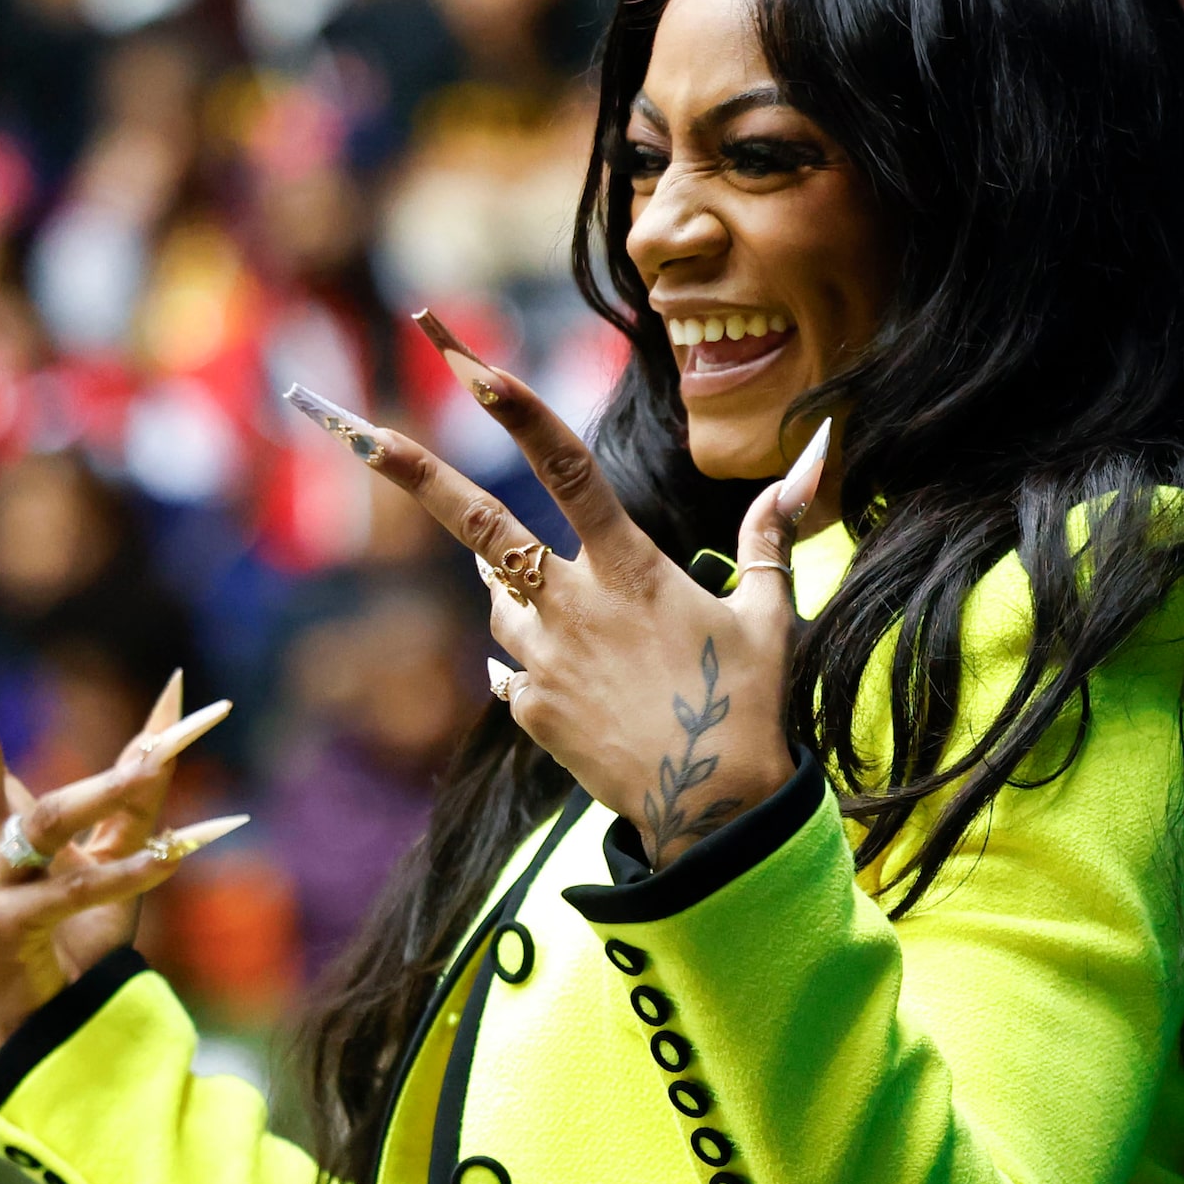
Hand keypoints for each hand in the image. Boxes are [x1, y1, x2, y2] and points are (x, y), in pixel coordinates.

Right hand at [0, 560, 243, 1048]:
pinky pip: (73, 891)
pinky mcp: (0, 929)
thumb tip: (176, 702)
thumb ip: (143, 781)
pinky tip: (170, 857)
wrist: (62, 1032)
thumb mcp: (118, 847)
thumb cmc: (80, 939)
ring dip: (106, 791)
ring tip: (156, 767)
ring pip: (46, 822)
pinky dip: (127, 873)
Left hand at [283, 317, 831, 864]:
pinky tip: (569, 676)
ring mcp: (545, 661)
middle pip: (484, 528)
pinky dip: (525, 659)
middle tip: (368, 434)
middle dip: (421, 476)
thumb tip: (814, 452)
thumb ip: (771, 529)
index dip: (522, 415)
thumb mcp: (769, 612)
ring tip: (569, 608)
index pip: (571, 472)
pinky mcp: (530, 710)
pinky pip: (507, 668)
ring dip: (511, 585)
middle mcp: (576, 608)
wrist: (713, 812)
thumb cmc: (749, 705)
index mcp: (633, 572)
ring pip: (498, 599)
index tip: (477, 371)